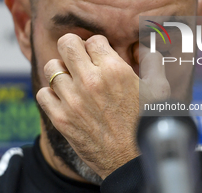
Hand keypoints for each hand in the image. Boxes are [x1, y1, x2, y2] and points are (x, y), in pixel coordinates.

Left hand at [36, 34, 169, 178]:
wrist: (131, 160)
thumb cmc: (145, 124)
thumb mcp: (159, 90)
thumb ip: (153, 63)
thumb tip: (146, 47)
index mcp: (114, 70)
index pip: (94, 40)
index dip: (97, 46)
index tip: (99, 55)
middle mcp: (91, 81)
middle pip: (67, 44)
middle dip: (73, 47)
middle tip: (79, 57)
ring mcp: (73, 100)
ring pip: (52, 67)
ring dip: (62, 71)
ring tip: (72, 80)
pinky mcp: (61, 119)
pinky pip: (42, 93)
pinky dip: (51, 93)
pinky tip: (64, 98)